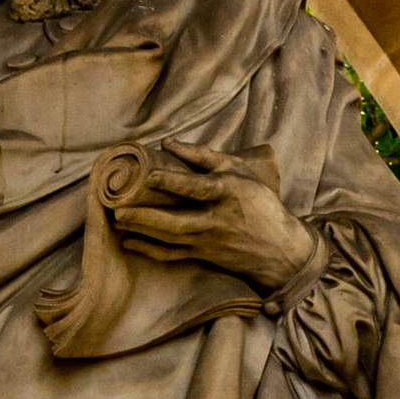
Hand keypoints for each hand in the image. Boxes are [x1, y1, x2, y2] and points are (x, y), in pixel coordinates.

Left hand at [111, 139, 314, 292]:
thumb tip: (169, 142)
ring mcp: (209, 242)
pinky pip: (173, 255)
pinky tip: (130, 242)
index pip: (196, 187)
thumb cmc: (259, 202)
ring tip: (118, 222)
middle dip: (146, 217)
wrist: (281, 249)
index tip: (149, 176)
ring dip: (143, 232)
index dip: (173, 181)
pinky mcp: (204, 256)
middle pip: (177, 222)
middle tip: (119, 210)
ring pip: (171, 239)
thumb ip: (204, 156)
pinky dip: (150, 250)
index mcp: (227, 193)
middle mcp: (216, 220)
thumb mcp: (239, 171)